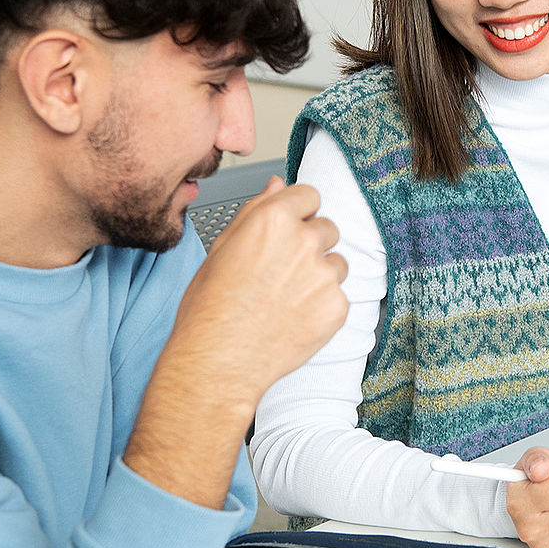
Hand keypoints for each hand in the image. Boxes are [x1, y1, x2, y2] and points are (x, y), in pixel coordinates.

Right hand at [125, 177, 346, 505]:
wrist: (218, 361)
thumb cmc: (210, 308)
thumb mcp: (223, 248)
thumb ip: (256, 211)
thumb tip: (278, 186)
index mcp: (274, 219)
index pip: (309, 195)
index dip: (298, 213)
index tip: (290, 229)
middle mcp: (305, 241)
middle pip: (327, 228)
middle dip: (310, 244)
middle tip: (282, 271)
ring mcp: (324, 276)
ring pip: (336, 263)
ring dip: (319, 275)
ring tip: (285, 298)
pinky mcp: (337, 307)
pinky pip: (339, 296)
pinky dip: (322, 306)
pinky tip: (293, 318)